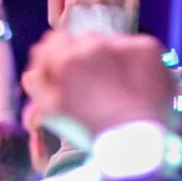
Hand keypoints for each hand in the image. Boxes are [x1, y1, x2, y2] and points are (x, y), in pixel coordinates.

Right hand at [22, 30, 176, 139]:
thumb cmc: (91, 130)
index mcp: (65, 60)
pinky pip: (138, 46)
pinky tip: (136, 83)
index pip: (55, 40)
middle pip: (84, 39)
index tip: (69, 70)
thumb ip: (38, 84)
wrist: (136, 140)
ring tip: (119, 86)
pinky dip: (137, 61)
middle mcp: (92, 45)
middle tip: (95, 82)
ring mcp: (123, 44)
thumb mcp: (52, 112)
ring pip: (112, 42)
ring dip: (112, 57)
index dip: (60, 55)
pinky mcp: (148, 48)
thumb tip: (33, 69)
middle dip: (87, 56)